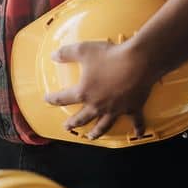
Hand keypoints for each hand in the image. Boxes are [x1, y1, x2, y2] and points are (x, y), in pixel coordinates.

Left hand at [42, 41, 157, 139]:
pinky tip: (138, 134)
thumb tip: (53, 55)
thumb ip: (66, 53)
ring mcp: (116, 108)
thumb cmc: (111, 56)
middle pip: (82, 118)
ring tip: (91, 137)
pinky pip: (136, 121)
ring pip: (103, 125)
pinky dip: (138, 128)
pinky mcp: (133, 107)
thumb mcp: (83, 50)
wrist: (140, 61)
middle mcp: (98, 105)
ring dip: (96, 132)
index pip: (62, 98)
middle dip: (73, 123)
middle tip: (67, 127)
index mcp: (84, 92)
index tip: (47, 99)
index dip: (53, 99)